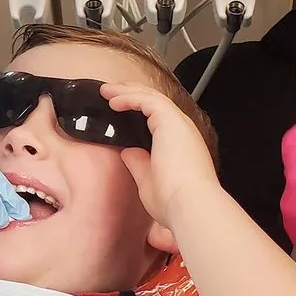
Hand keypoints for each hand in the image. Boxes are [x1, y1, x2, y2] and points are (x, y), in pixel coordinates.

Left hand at [101, 81, 220, 232]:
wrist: (188, 203)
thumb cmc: (173, 200)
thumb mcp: (148, 180)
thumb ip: (139, 163)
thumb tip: (128, 151)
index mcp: (177, 144)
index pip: (156, 119)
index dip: (137, 109)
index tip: (117, 109)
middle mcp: (180, 131)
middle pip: (154, 103)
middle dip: (131, 94)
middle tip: (110, 92)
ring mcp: (178, 124)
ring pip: (151, 97)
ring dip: (127, 91)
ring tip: (107, 91)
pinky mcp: (171, 120)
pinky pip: (147, 100)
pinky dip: (129, 97)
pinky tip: (113, 100)